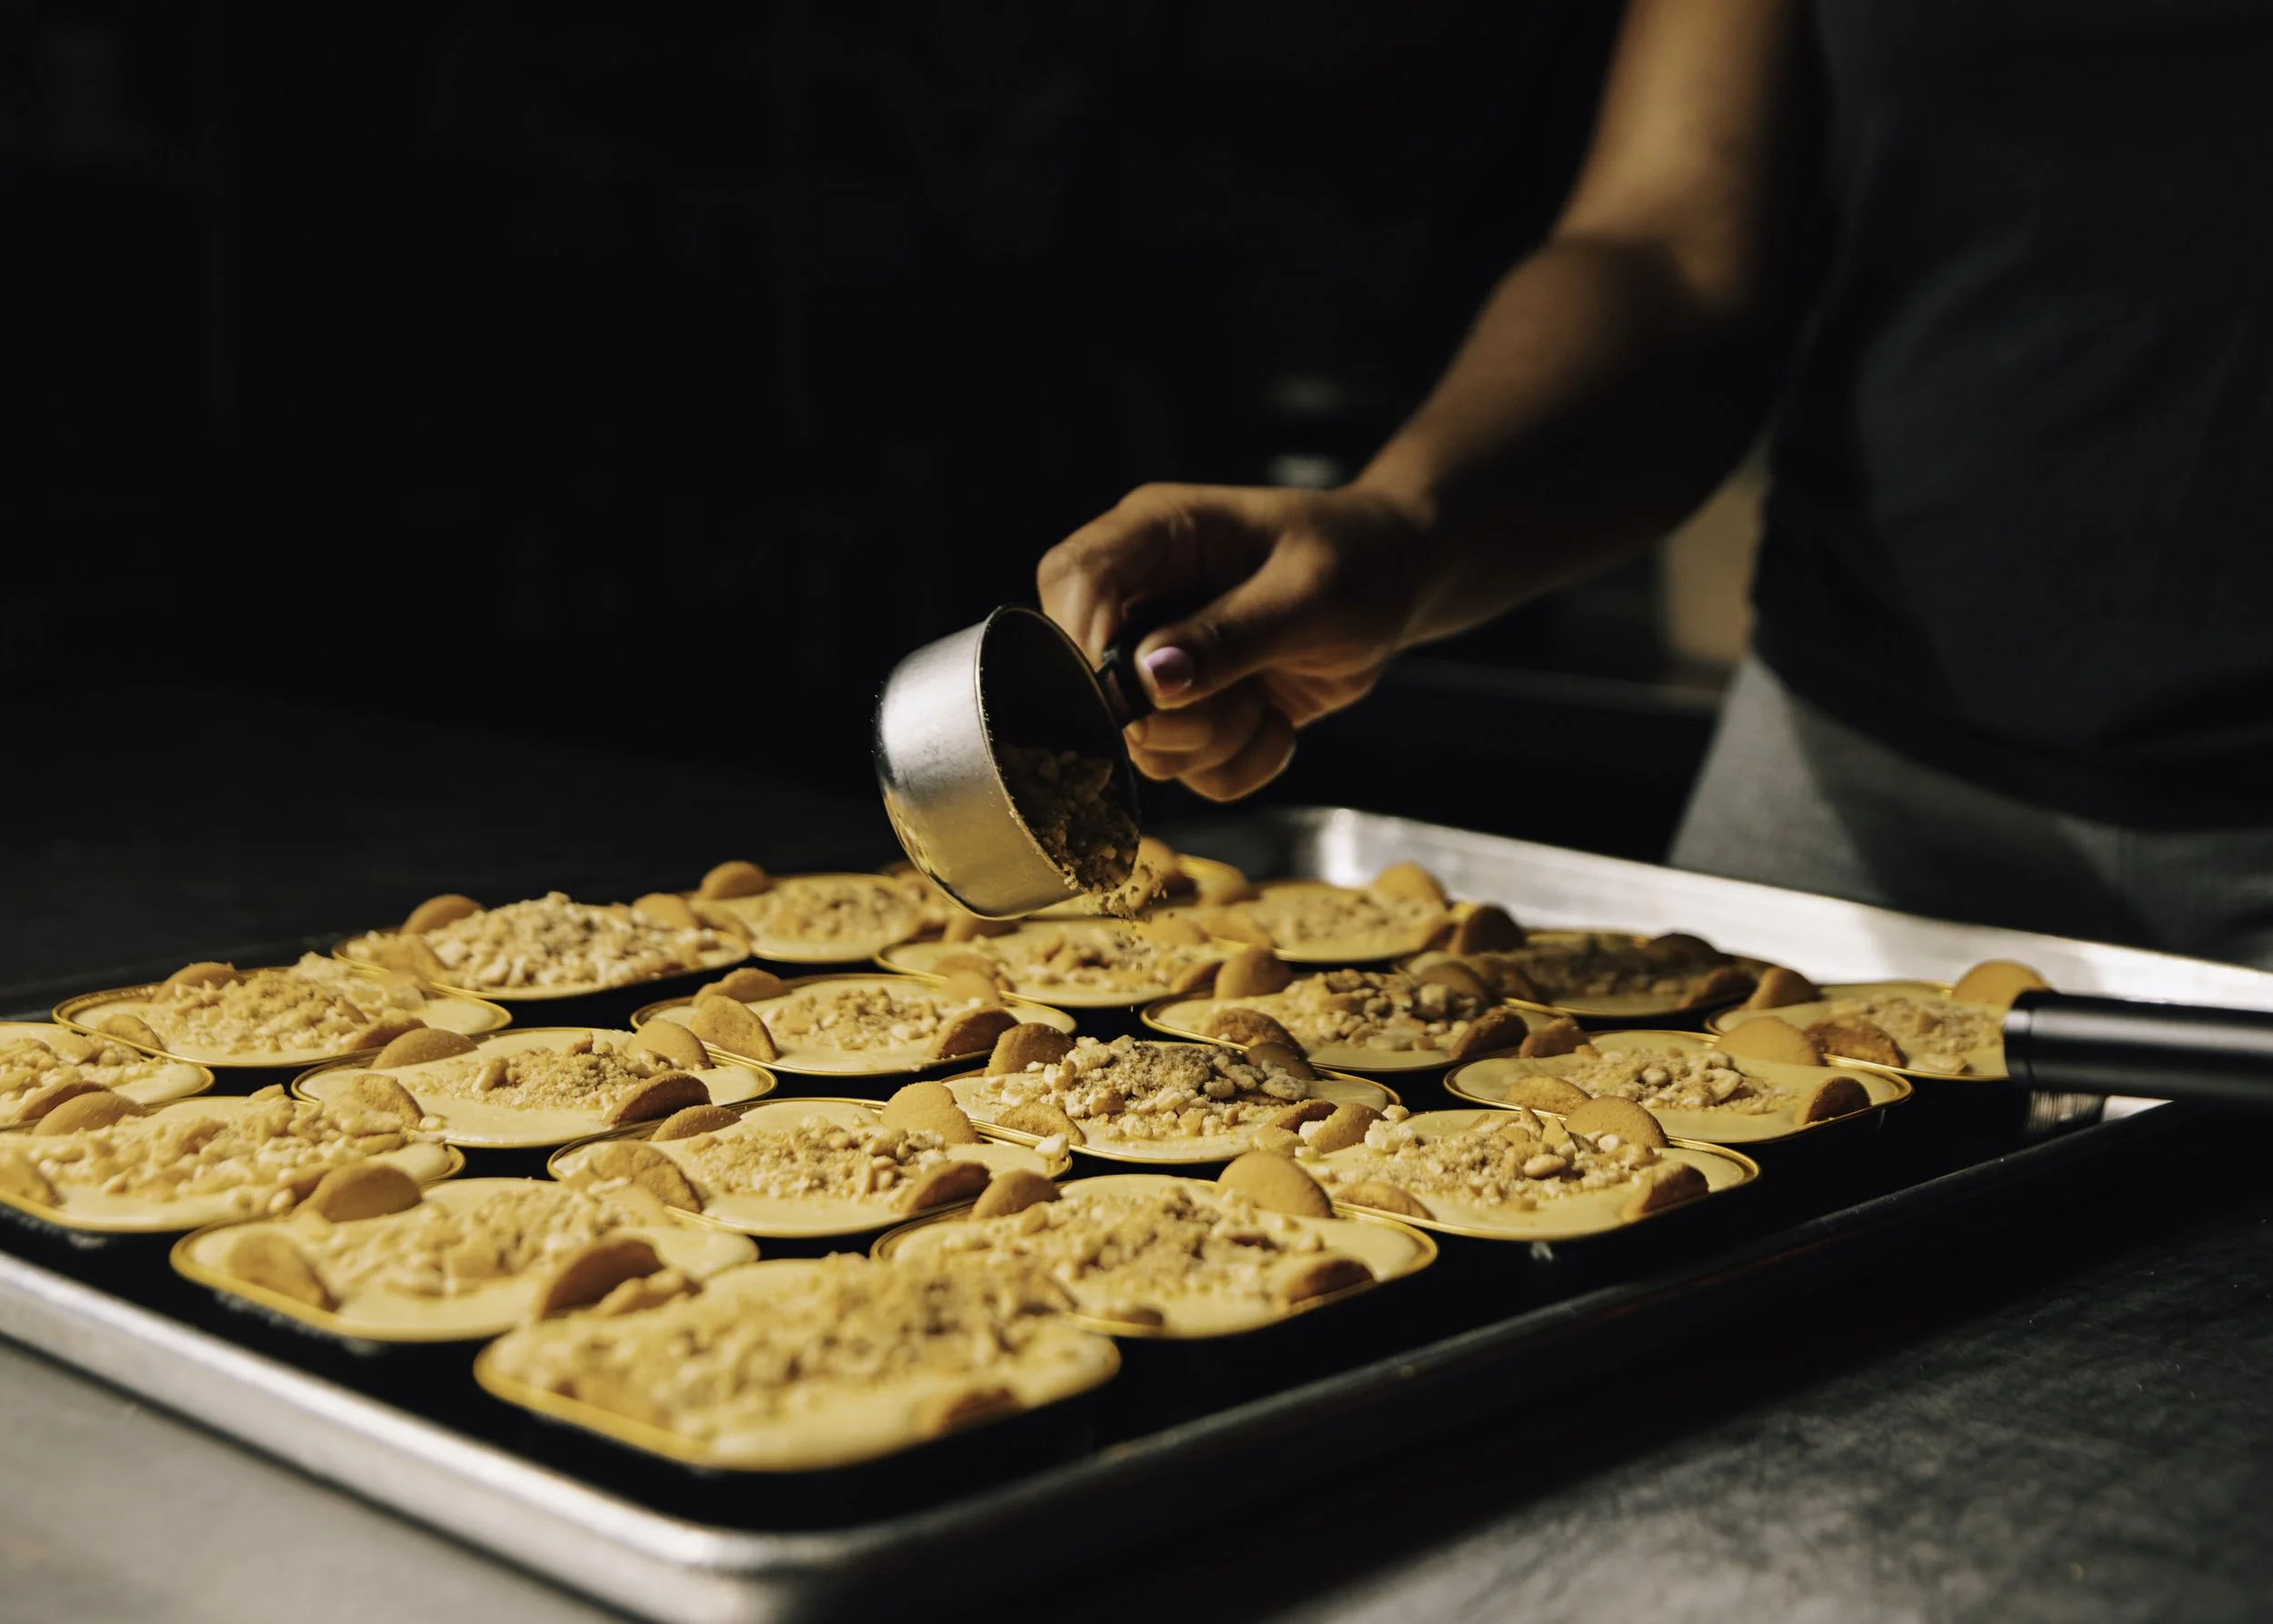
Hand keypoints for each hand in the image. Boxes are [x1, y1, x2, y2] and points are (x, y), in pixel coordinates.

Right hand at [1036, 482, 1425, 800]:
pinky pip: (1187, 771)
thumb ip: (1230, 635)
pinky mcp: (1187, 714)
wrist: (1394, 586)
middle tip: (1242, 697)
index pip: (1072, 576)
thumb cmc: (1358, 561)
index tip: (1142, 689)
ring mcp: (1158, 662)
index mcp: (1156, 534)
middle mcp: (1142, 597)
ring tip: (1266, 700)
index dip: (1084, 640)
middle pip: (1091, 677)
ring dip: (1215, 742)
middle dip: (1172, 715)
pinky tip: (1274, 720)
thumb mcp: (1309, 592)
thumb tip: (1151, 681)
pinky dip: (1240, 762)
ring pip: (1142, 741)